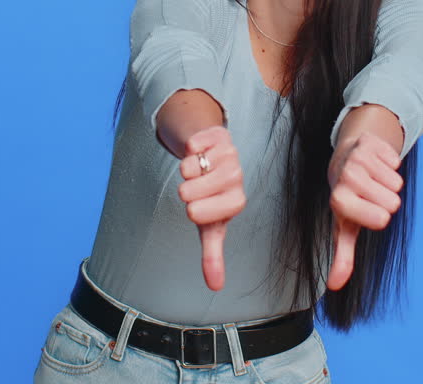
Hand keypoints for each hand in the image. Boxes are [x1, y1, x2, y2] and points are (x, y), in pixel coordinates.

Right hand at [177, 125, 245, 290]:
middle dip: (185, 190)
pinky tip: (201, 152)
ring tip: (200, 170)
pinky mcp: (218, 134)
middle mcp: (237, 177)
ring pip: (187, 167)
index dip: (191, 210)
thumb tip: (215, 286)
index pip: (199, 214)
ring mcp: (229, 154)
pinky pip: (191, 145)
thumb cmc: (211, 196)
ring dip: (186, 170)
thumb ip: (213, 255)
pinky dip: (188, 150)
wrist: (212, 159)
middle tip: (198, 187)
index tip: (197, 208)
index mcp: (235, 201)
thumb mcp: (211, 224)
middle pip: (187, 191)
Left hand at [326, 131, 403, 290]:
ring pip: (396, 182)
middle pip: (392, 202)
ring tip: (372, 180)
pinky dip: (390, 164)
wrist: (344, 158)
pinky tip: (376, 164)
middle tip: (369, 194)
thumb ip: (342, 256)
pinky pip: (396, 160)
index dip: (380, 218)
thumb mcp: (344, 226)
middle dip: (385, 200)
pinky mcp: (370, 141)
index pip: (381, 218)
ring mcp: (357, 157)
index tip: (367, 212)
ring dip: (388, 183)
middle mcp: (346, 177)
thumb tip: (334, 286)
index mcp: (339, 200)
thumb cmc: (347, 198)